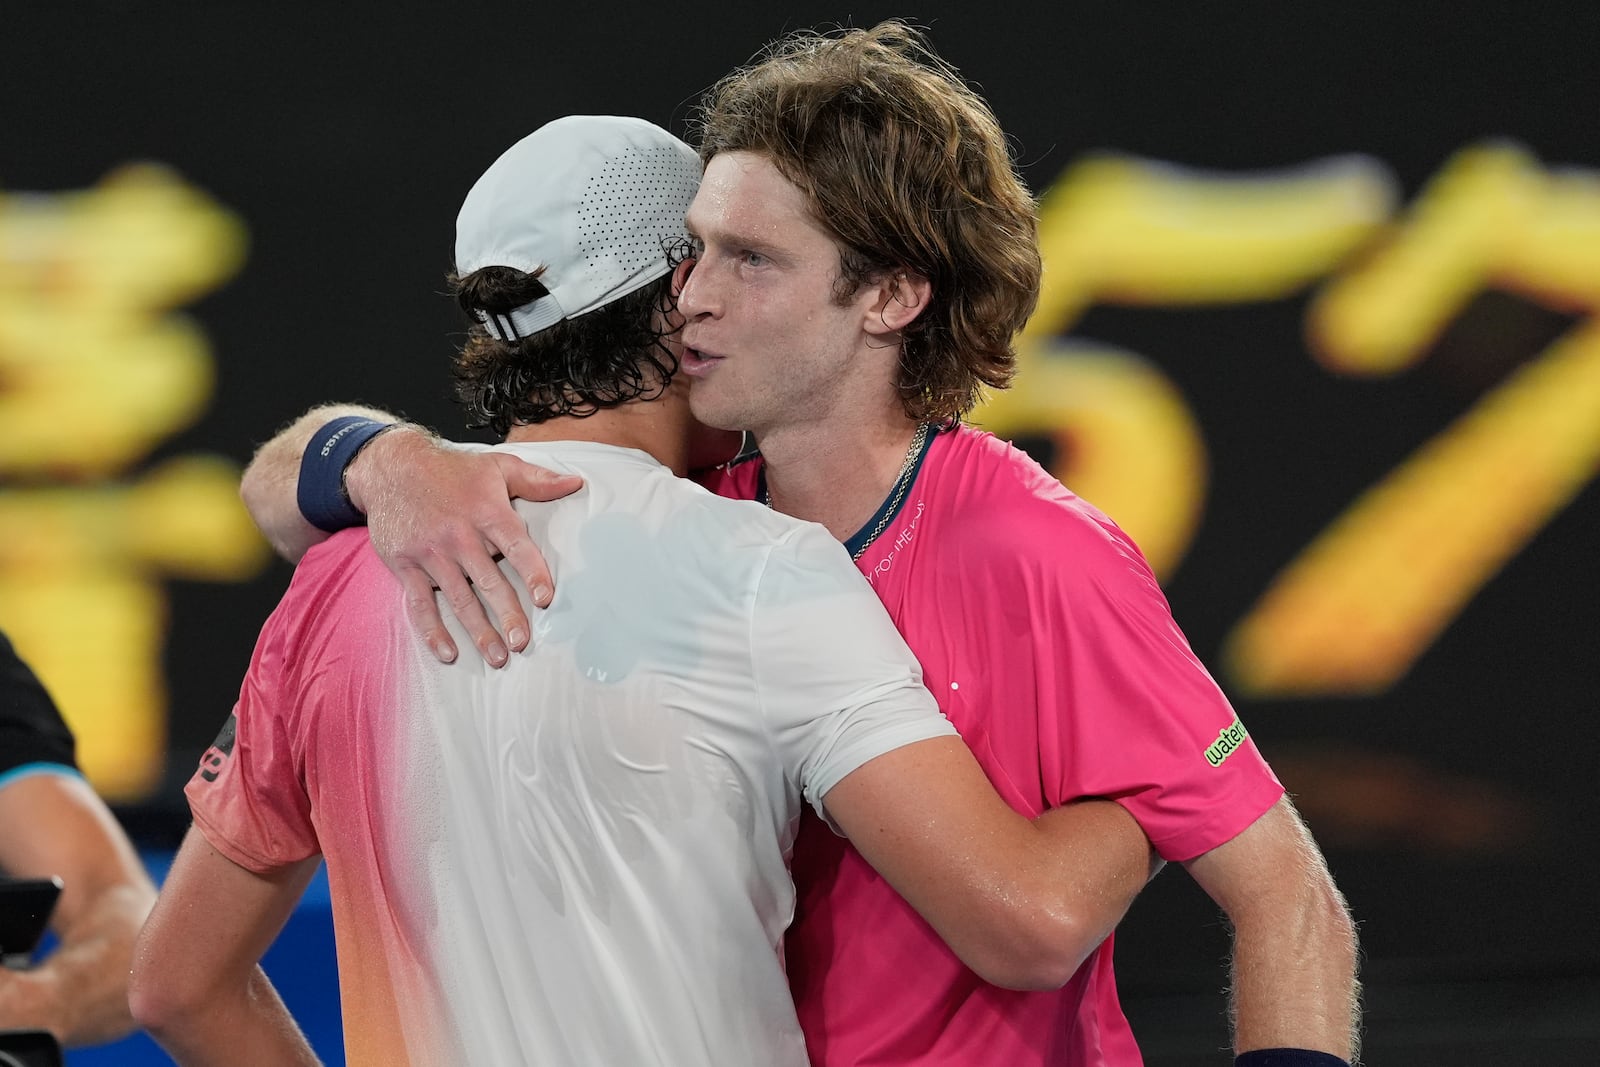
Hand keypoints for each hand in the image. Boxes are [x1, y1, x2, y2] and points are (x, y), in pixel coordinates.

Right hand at [347, 429, 582, 665]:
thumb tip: (575, 483)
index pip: (516, 546)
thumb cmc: (451, 470)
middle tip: (523, 643)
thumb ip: (537, 479)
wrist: (392, 467)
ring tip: (497, 657)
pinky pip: (420, 604)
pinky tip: (448, 653)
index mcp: (487, 513)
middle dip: (508, 615)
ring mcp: (431, 553)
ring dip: (478, 631)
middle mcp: (460, 536)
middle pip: (489, 582)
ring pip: (459, 599)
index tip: (546, 598)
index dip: (532, 572)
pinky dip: (433, 631)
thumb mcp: (497, 467)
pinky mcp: (406, 565)